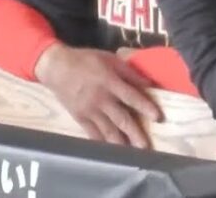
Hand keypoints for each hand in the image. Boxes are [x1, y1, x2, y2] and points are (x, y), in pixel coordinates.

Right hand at [34, 43, 162, 147]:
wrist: (57, 68)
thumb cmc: (86, 60)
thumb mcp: (110, 59)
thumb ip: (129, 73)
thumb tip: (149, 84)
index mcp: (110, 82)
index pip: (132, 97)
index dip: (146, 107)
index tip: (158, 118)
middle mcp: (101, 99)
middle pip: (121, 119)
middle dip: (135, 134)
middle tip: (146, 146)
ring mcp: (89, 111)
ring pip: (107, 130)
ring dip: (120, 143)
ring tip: (132, 154)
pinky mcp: (80, 118)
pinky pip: (93, 133)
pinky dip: (102, 143)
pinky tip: (111, 151)